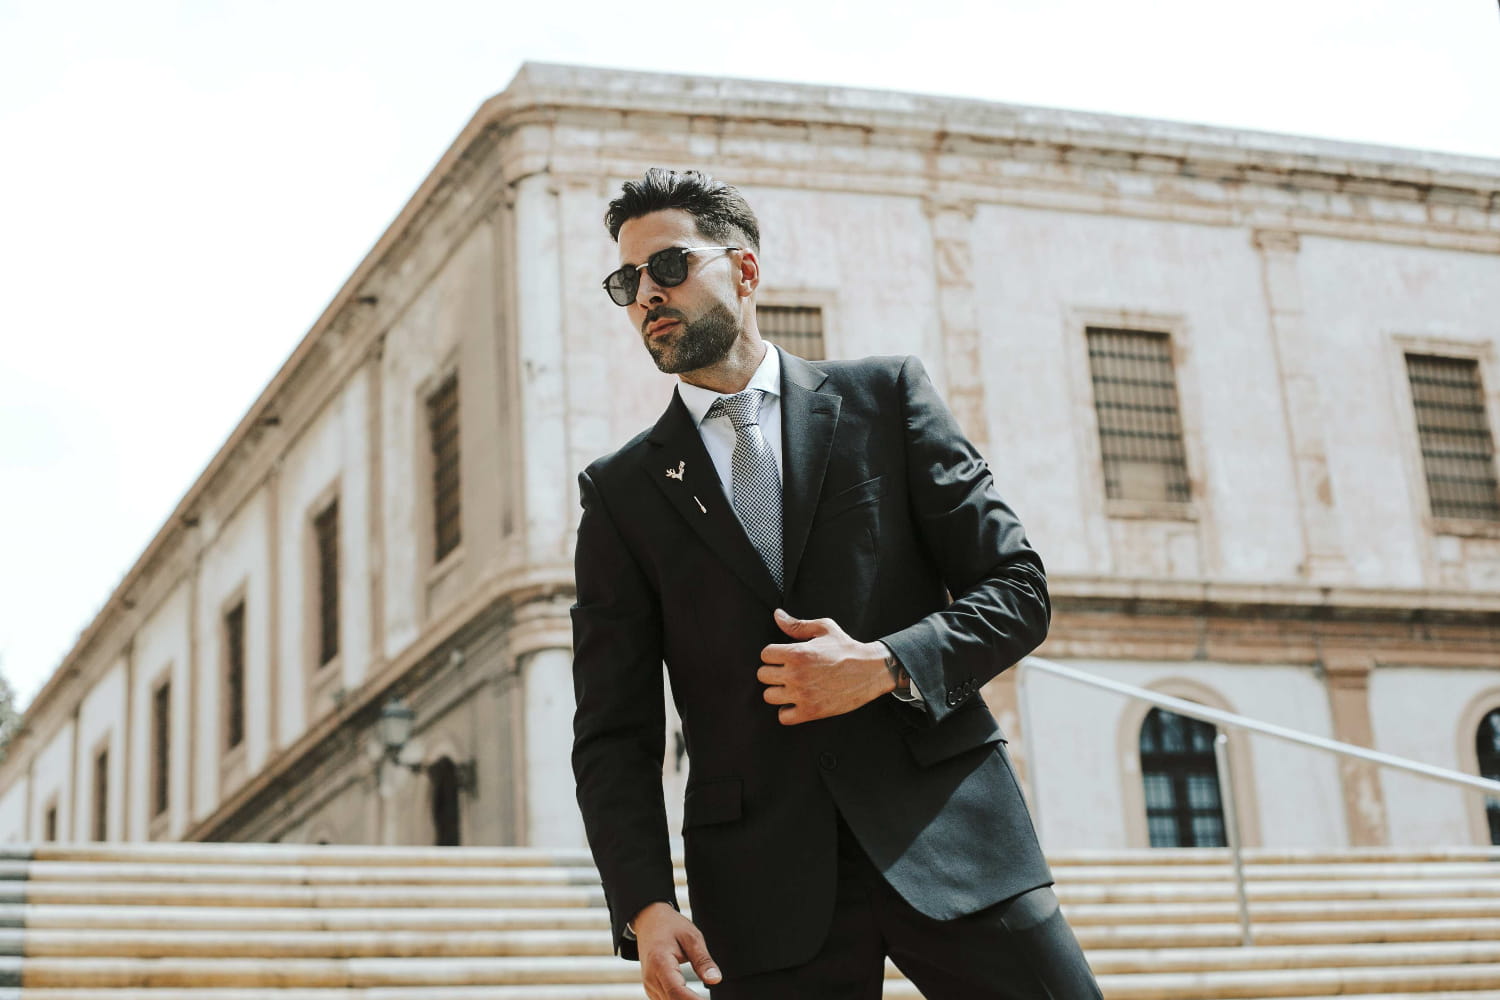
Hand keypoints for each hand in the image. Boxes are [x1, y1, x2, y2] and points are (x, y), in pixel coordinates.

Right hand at [633, 902, 721, 998]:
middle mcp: (651, 978)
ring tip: (703, 998)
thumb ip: (703, 960)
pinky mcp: (652, 989)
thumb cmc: (670, 926)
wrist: (649, 921)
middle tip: (708, 999)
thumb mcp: (691, 937)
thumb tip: (715, 979)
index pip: (676, 991)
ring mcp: (649, 985)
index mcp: (660, 963)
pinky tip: (693, 998)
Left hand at [758, 609, 893, 724]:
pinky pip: (783, 717)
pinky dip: (788, 712)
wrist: (871, 670)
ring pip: (769, 696)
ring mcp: (802, 695)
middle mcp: (796, 674)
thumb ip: (797, 625)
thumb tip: (777, 615)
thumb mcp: (824, 629)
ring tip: (791, 687)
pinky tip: (797, 702)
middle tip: (787, 671)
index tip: (784, 656)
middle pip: (763, 675)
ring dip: (778, 691)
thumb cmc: (846, 648)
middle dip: (773, 671)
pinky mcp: (811, 712)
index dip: (774, 654)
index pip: (765, 654)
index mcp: (797, 653)